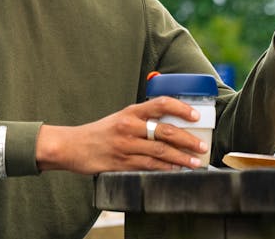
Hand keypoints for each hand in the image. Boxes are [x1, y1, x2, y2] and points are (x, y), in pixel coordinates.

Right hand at [35, 97, 208, 173]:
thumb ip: (143, 120)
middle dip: (188, 139)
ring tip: (195, 163)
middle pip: (165, 131)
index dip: (181, 108)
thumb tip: (172, 124)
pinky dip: (164, 169)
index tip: (196, 115)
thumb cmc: (100, 132)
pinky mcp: (121, 163)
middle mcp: (129, 126)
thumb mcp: (121, 118)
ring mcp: (125, 146)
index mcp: (131, 111)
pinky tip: (175, 170)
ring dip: (180, 159)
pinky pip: (148, 166)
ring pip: (160, 152)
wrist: (72, 146)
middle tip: (202, 146)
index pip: (161, 103)